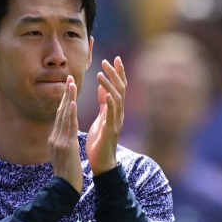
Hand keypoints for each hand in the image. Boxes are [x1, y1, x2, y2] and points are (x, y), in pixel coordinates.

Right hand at [49, 75, 82, 193]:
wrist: (64, 189)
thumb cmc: (67, 175)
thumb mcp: (64, 156)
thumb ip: (64, 144)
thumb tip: (66, 137)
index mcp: (55, 139)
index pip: (60, 116)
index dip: (64, 101)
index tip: (68, 87)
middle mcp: (54, 137)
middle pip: (60, 111)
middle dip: (65, 94)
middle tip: (69, 77)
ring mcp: (58, 141)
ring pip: (63, 116)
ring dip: (67, 98)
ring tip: (71, 83)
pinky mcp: (65, 146)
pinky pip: (68, 127)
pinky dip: (70, 113)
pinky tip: (72, 102)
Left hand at [86, 57, 126, 175]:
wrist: (102, 163)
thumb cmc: (100, 141)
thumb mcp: (101, 118)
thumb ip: (103, 104)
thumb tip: (102, 88)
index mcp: (115, 110)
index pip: (119, 87)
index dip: (118, 72)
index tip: (115, 58)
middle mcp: (119, 113)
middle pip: (121, 89)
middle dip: (115, 73)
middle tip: (108, 60)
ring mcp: (117, 121)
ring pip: (117, 98)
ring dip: (110, 84)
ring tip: (101, 73)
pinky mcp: (111, 129)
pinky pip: (113, 113)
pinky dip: (110, 101)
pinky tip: (105, 92)